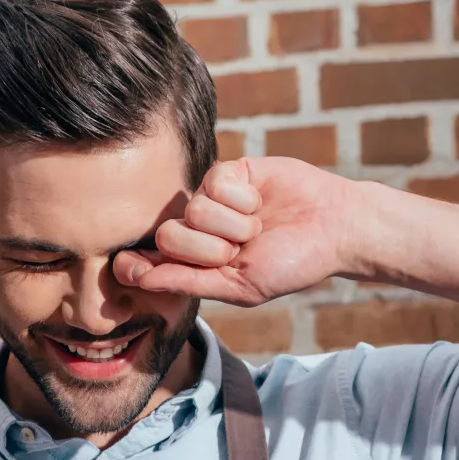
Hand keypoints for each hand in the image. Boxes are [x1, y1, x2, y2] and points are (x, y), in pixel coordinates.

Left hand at [112, 156, 362, 306]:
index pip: (151, 262)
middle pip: (167, 236)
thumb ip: (189, 282)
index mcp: (197, 265)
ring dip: (232, 223)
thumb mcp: (240, 286)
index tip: (125, 266)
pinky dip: (240, 197)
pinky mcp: (229, 173)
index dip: (136, 264)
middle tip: (240, 250)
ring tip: (258, 226)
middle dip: (207, 248)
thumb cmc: (291, 265)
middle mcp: (198, 232)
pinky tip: (258, 201)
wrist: (333, 229)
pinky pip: (213, 181)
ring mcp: (212, 201)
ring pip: (193, 209)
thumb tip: (141, 280)